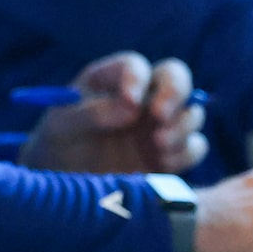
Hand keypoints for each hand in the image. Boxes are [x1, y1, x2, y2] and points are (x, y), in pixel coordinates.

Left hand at [20, 53, 204, 174]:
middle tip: (160, 116)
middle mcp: (143, 96)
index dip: (136, 79)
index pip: (134, 66)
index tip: (130, 102)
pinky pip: (194, 147)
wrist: (64, 185)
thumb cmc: (58, 145)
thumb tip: (131, 108)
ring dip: (182, 125)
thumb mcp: (60, 126)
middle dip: (174, 92)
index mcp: (112, 80)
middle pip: (176, 76)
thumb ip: (91, 113)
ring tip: (158, 144)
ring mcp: (159, 125)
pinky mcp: (170, 155)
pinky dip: (185, 153)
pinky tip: (162, 163)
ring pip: (192, 112)